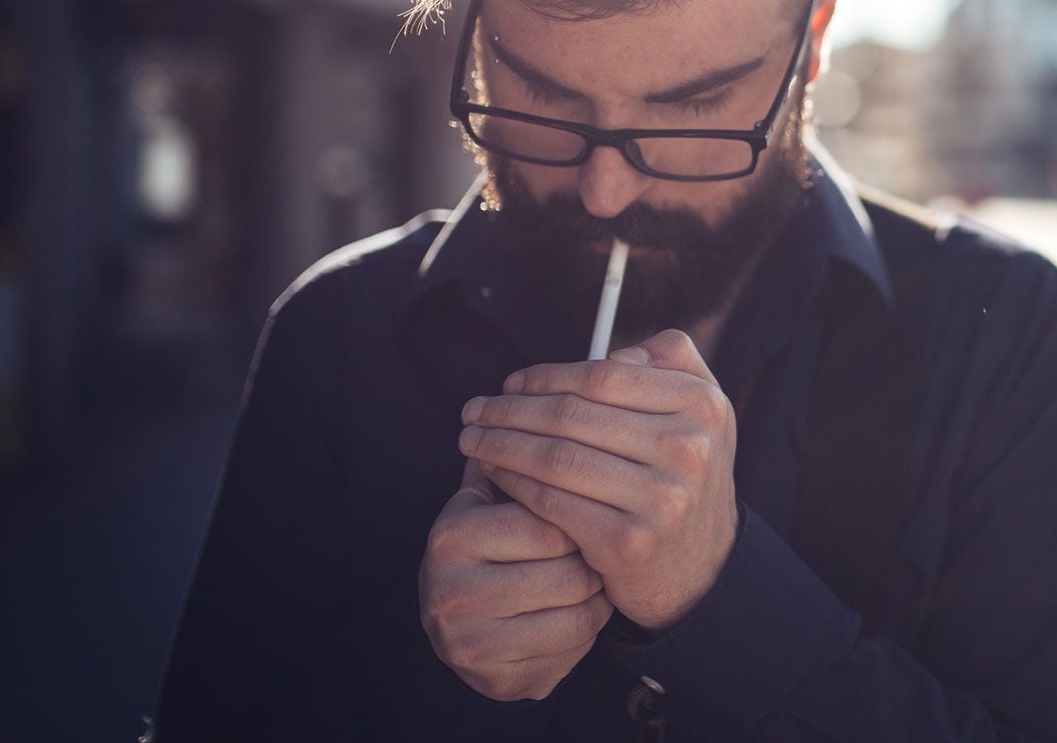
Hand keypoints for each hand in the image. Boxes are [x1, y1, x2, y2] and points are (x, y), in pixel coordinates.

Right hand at [418, 457, 612, 700]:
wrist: (474, 622)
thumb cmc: (503, 539)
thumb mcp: (502, 492)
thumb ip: (532, 443)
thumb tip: (596, 377)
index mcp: (452, 532)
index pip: (549, 513)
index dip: (585, 507)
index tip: (602, 498)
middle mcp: (449, 589)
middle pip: (566, 569)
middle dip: (597, 553)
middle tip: (607, 539)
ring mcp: (468, 640)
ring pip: (577, 612)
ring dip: (599, 592)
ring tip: (597, 572)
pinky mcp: (496, 679)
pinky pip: (573, 648)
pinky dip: (592, 627)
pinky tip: (586, 608)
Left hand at [458, 329, 738, 631]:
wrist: (703, 569)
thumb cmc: (685, 477)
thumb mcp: (702, 413)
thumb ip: (670, 361)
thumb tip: (609, 352)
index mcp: (703, 406)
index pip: (604, 377)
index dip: (547, 376)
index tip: (511, 384)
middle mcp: (687, 449)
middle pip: (573, 416)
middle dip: (511, 410)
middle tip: (475, 410)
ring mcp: (659, 498)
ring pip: (556, 458)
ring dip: (502, 445)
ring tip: (473, 439)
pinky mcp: (627, 542)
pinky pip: (552, 501)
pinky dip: (515, 483)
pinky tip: (495, 474)